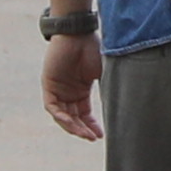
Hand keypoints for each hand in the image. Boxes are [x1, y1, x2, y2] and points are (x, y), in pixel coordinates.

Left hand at [38, 26, 103, 141]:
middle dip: (83, 129)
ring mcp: (58, 89)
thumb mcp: (104, 73)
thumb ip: (109, 89)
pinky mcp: (48, 85)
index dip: (91, 126)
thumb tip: (122, 108)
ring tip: (84, 134)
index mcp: (81, 90)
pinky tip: (71, 122)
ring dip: (72, 126)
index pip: (84, 114)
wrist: (78, 33)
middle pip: (74, 118)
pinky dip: (61, 116)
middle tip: (92, 138)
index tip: (100, 135)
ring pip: (62, 115)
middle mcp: (68, 92)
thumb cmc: (92, 48)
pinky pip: (52, 107)